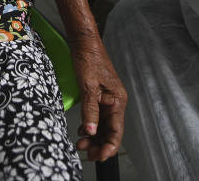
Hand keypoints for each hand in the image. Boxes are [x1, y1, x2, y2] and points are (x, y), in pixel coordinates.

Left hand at [70, 37, 126, 161]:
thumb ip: (90, 111)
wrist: (84, 43)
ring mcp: (107, 100)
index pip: (117, 130)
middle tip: (85, 152)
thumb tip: (91, 132)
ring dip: (93, 137)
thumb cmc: (89, 59)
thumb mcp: (88, 87)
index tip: (99, 156)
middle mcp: (115, 102)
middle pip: (110, 130)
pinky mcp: (99, 97)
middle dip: (99, 144)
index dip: (109, 146)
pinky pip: (97, 117)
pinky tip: (81, 131)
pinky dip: (90, 127)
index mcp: (117, 100)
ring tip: (81, 144)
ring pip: (103, 126)